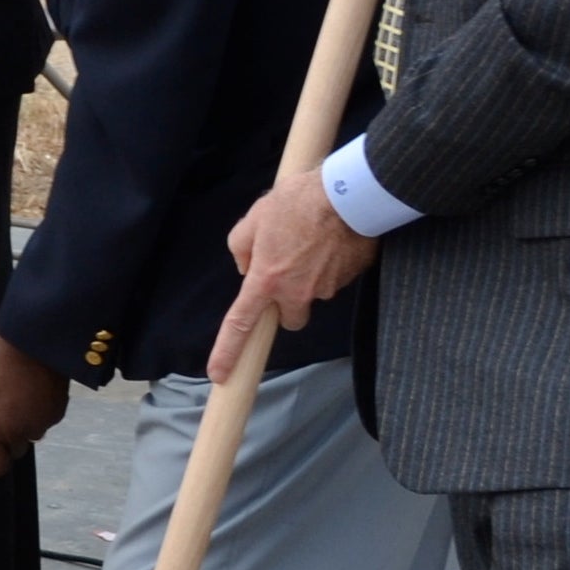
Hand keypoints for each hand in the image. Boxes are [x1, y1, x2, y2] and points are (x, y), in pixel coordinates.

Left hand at [0, 334, 68, 475]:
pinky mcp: (59, 414)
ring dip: (26, 422)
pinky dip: (41, 411)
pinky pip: (46, 420)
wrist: (35, 339)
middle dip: (10, 436)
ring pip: (32, 434)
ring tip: (21, 394)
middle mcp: (20, 432)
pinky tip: (36, 390)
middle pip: (14, 450)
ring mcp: (42, 424)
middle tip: (5, 410)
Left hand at [214, 172, 379, 381]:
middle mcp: (297, 293)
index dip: (227, 351)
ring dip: (310, 279)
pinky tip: (330, 241)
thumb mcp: (254, 218)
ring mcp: (326, 288)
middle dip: (287, 306)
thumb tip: (246, 265)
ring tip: (311, 243)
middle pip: (290, 320)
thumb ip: (241, 247)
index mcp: (267, 280)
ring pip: (314, 296)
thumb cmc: (296, 202)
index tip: (220, 374)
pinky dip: (330, 266)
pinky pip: (334, 280)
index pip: (241, 324)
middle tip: (288, 275)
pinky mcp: (349, 280)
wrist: (348, 194)